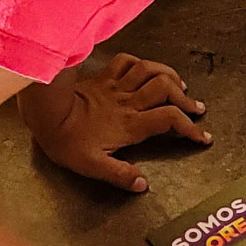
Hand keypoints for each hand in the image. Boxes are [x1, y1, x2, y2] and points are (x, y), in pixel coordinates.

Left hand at [22, 55, 209, 193]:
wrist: (43, 112)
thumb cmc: (65, 140)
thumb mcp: (91, 166)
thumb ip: (119, 175)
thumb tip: (142, 184)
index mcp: (129, 125)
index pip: (169, 120)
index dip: (190, 128)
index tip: (202, 137)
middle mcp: (128, 103)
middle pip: (166, 90)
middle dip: (186, 99)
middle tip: (197, 109)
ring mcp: (116, 87)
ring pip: (150, 70)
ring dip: (169, 75)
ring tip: (180, 86)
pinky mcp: (103, 77)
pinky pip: (126, 61)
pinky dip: (140, 62)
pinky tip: (146, 69)